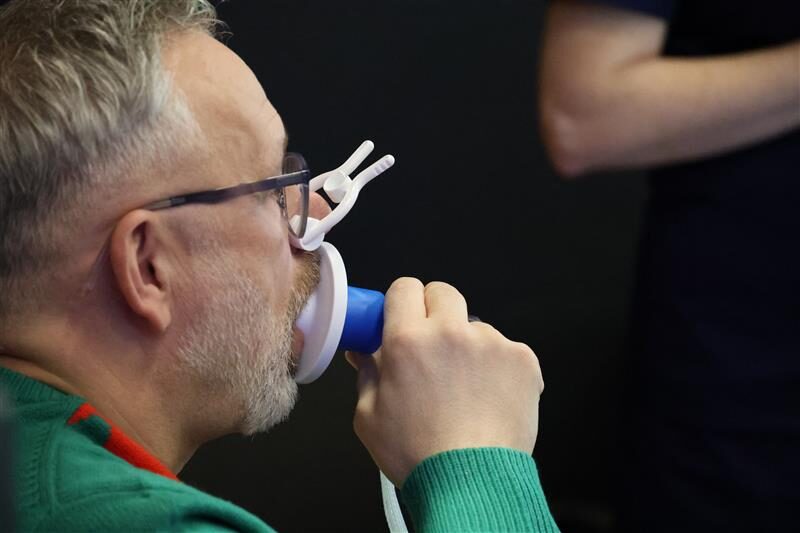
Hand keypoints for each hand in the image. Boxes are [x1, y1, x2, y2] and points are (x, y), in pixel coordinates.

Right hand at [347, 278, 543, 486]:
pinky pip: (506, 349)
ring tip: (465, 389)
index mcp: (408, 340)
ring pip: (475, 326)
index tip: (403, 320)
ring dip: (468, 345)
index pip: (405, 288)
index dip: (403, 303)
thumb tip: (365, 352)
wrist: (472, 484)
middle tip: (433, 347)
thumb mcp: (369, 417)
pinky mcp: (522, 359)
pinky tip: (488, 398)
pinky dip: (498, 367)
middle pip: (443, 293)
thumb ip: (367, 373)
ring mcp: (491, 343)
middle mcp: (451, 332)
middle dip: (435, 313)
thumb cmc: (419, 456)